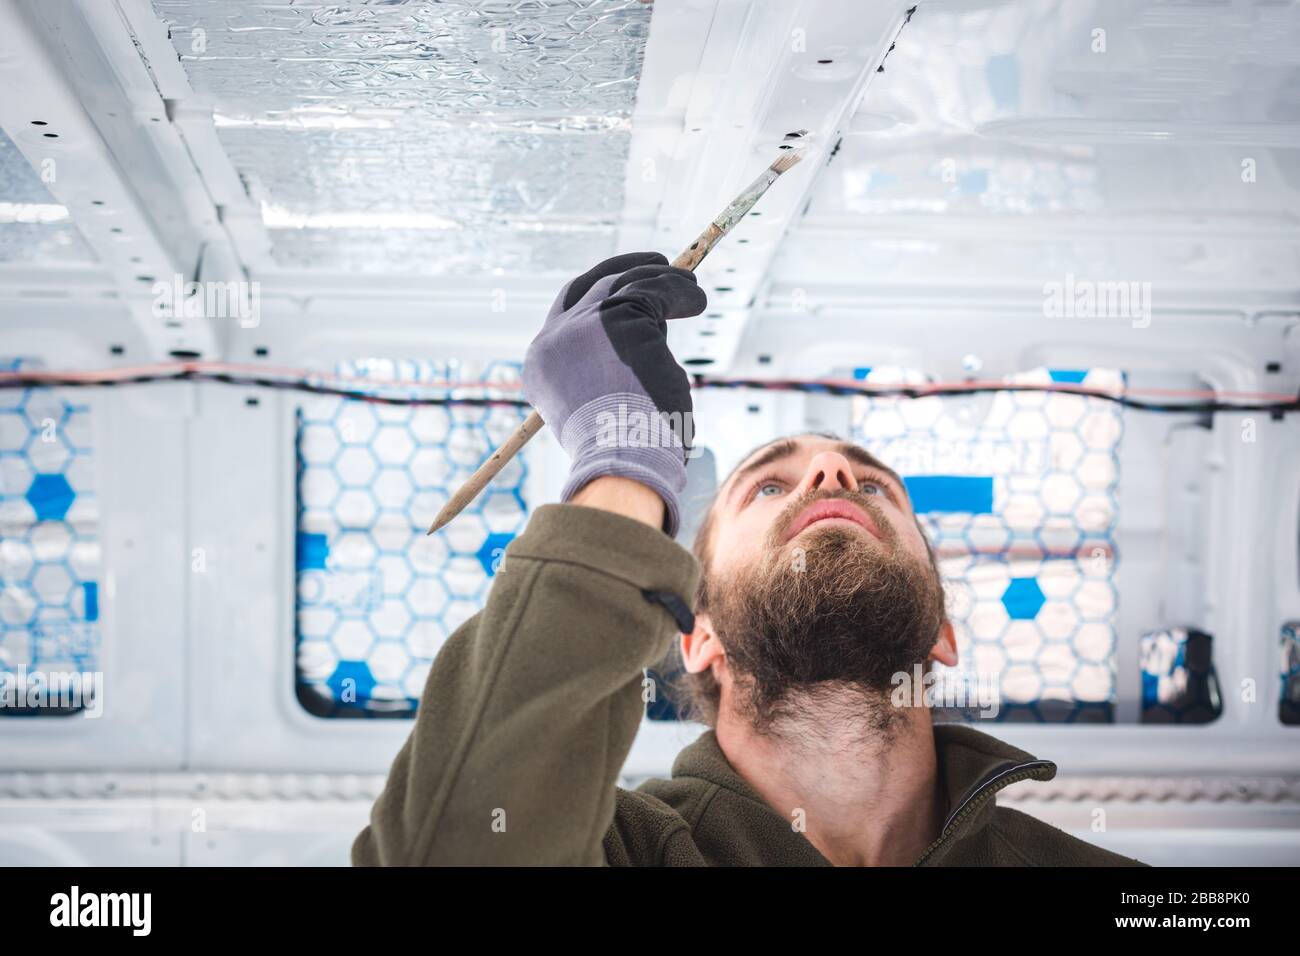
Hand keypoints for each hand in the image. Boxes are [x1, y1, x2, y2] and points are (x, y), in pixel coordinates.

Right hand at [521, 252, 706, 535]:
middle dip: (623, 270)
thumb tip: (641, 341)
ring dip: (660, 280)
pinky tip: (698, 301)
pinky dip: (680, 293)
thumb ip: (604, 371)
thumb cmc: (622, 449)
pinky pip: (654, 291)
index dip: (598, 293)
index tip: (625, 285)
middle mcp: (554, 339)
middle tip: (655, 264)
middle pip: (590, 286)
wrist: (622, 462)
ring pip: (626, 285)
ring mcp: (583, 326)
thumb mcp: (599, 406)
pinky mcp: (618, 318)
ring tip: (689, 286)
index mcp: (542, 362)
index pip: (567, 310)